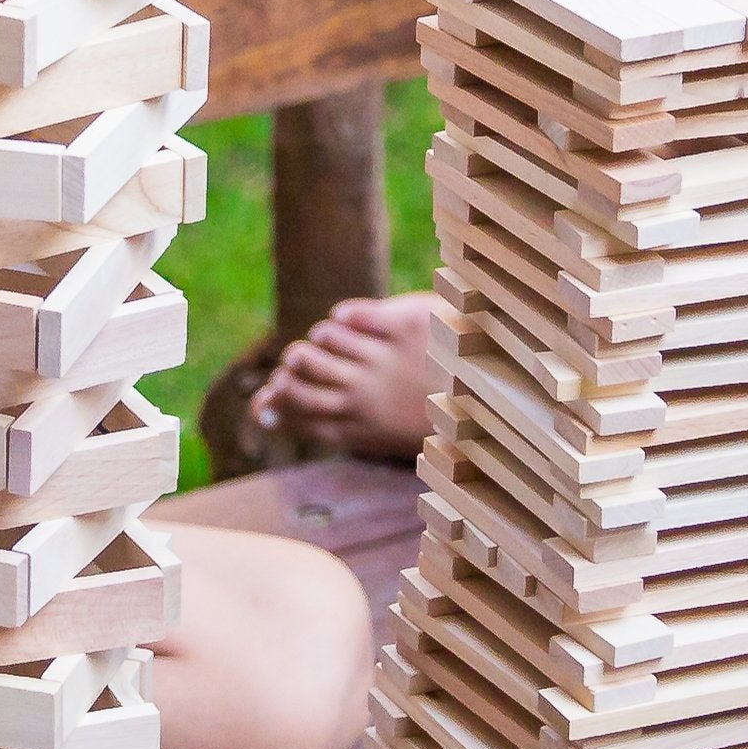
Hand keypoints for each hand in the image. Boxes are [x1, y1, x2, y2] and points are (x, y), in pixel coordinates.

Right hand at [247, 292, 446, 462]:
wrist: (485, 394)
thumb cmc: (422, 415)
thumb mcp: (374, 433)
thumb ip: (324, 420)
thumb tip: (261, 406)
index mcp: (357, 428)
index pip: (294, 408)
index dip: (276, 395)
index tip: (276, 389)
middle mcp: (364, 396)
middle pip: (299, 371)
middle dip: (294, 361)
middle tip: (305, 358)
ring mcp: (384, 360)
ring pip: (322, 340)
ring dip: (322, 337)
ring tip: (336, 340)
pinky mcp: (402, 326)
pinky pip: (349, 315)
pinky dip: (343, 317)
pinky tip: (354, 323)